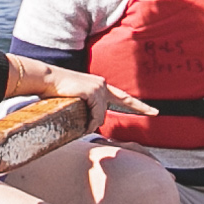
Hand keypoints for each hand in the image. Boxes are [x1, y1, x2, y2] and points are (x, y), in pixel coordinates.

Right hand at [14, 59, 153, 118]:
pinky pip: (95, 115)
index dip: (140, 107)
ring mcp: (99, 88)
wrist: (48, 79)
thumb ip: (88, 108)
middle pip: (104, 113)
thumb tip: (92, 125)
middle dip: (93, 121)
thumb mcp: (77, 100)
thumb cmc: (58, 91)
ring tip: (74, 117)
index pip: (125, 98)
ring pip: (100, 116)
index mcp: (101, 86)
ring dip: (88, 122)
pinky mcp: (93, 92)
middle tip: (80, 123)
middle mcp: (103, 85)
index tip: (155, 112)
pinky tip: (79, 120)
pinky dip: (88, 121)